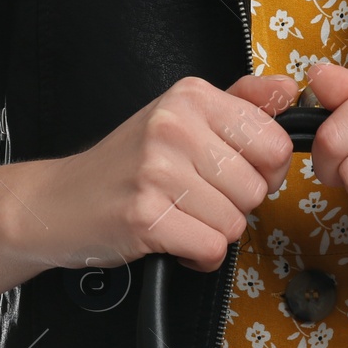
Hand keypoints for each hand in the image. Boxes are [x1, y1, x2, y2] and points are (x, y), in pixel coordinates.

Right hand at [26, 74, 298, 272]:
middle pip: (257, 189)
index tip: (238, 174)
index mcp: (191, 98)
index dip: (267, 171)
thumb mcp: (181, 118)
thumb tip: (288, 90)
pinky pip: (210, 249)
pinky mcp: (145, 216)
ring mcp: (158, 171)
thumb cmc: (125, 165)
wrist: (58, 201)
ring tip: (182, 217)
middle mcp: (174, 127)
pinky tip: (175, 240)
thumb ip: (240, 104)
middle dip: (236, 206)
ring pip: (236, 222)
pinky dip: (198, 257)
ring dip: (214, 232)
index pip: (274, 143)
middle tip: (198, 199)